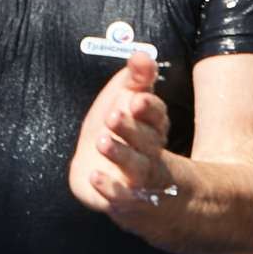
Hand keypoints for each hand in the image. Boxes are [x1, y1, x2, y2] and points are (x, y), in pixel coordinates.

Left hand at [69, 52, 174, 222]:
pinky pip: (119, 195)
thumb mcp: (125, 98)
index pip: (157, 116)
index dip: (148, 108)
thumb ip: (135, 77)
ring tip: (103, 142)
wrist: (104, 174)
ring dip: (121, 154)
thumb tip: (141, 55)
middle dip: (131, 128)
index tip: (135, 99)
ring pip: (136, 167)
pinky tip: (95, 176)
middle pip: (147, 141)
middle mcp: (149, 152)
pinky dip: (109, 188)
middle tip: (113, 116)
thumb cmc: (119, 132)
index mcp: (153, 126)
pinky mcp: (120, 198)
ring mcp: (136, 178)